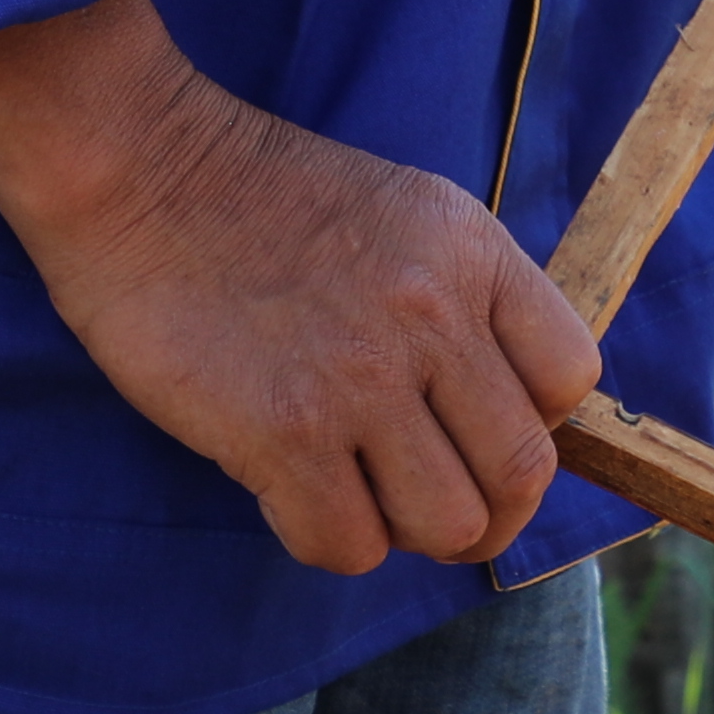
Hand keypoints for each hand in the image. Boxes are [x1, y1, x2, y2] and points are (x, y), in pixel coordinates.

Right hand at [0, 0, 598, 575]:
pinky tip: (293, 493)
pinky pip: (347, 546)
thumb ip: (465, 299)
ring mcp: (360, 379)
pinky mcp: (282, 432)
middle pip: (522, 472)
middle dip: (485, 508)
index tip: (479, 426)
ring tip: (358, 493)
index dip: (533, 421)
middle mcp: (432, 317)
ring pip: (447, 526)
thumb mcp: (406, 214)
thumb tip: (499, 411)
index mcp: (471, 253)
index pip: (571, 378)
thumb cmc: (262, 199)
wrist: (142, 167)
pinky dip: (327, 538)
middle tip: (428, 499)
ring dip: (406, 531)